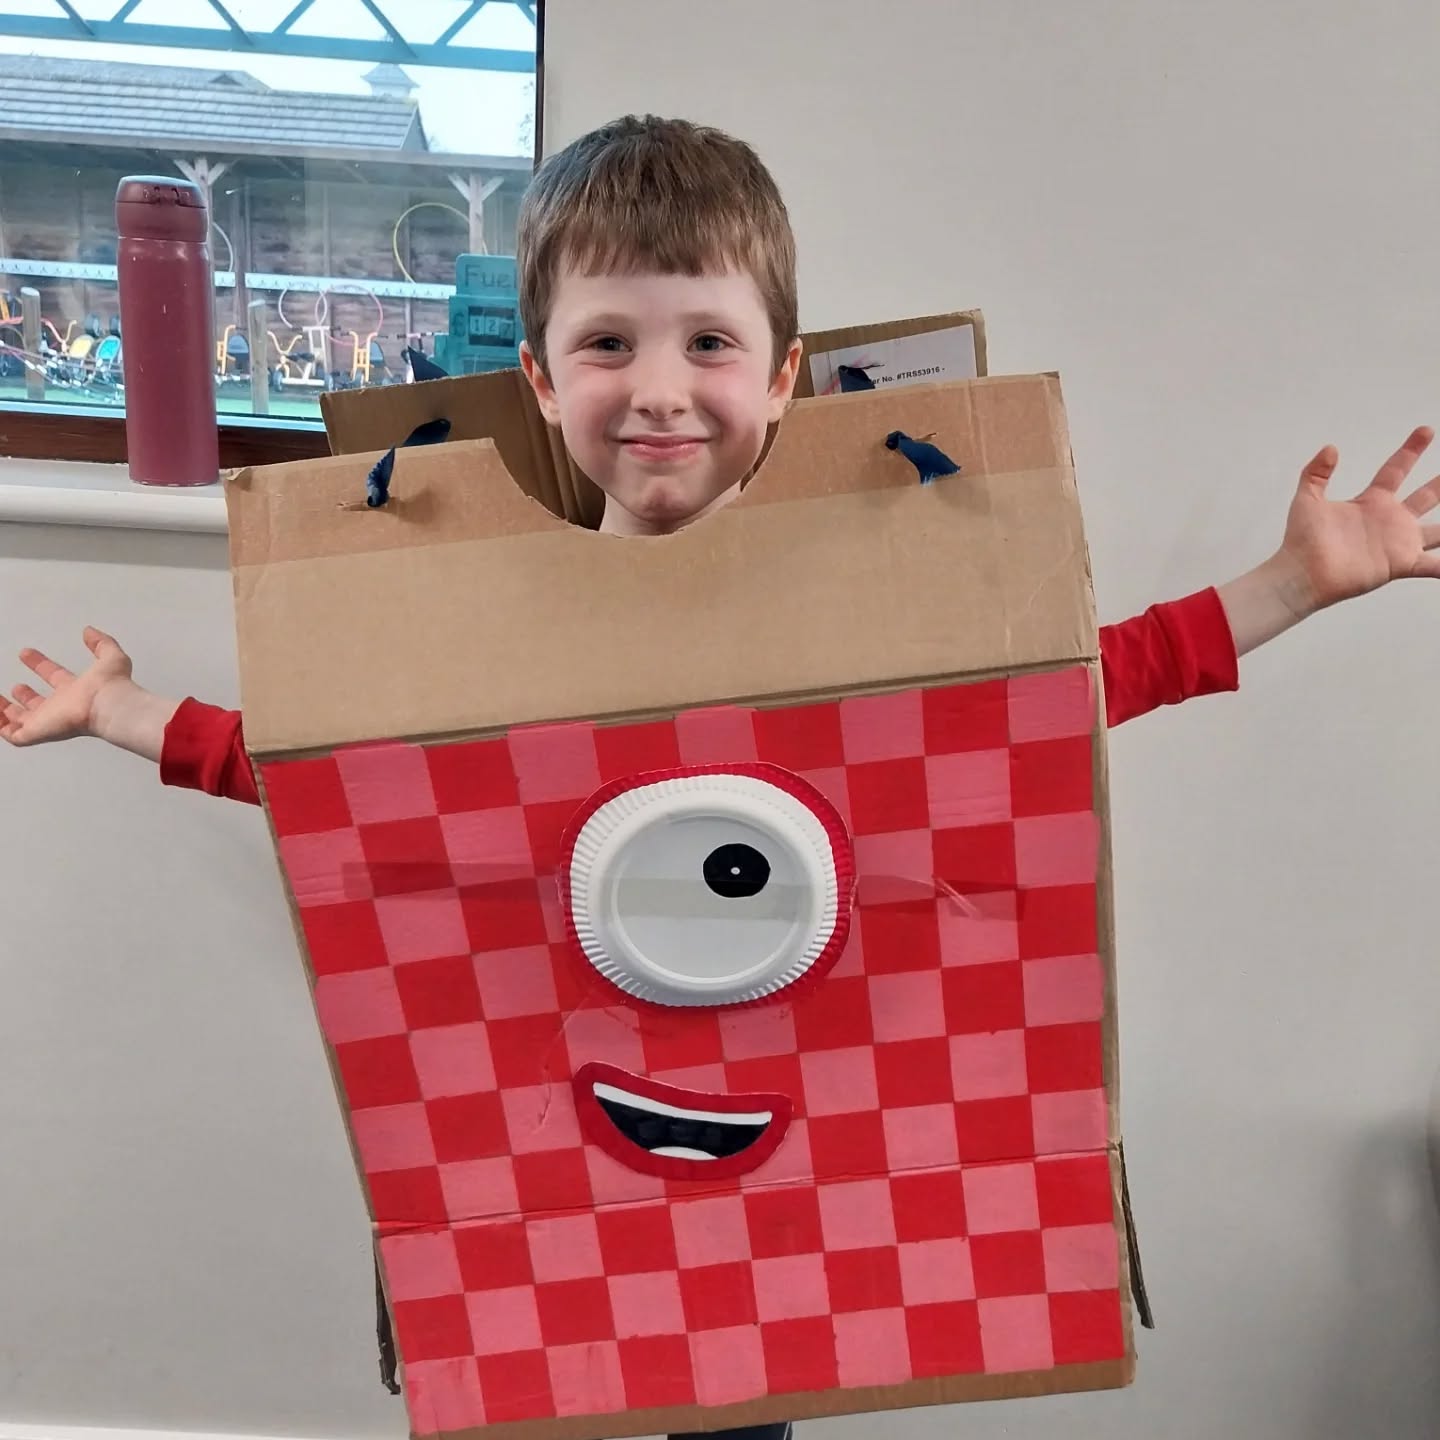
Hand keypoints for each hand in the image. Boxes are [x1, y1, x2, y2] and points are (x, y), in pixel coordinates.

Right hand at [2, 627, 137, 747]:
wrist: (108, 706)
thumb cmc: (111, 685)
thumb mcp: (111, 657)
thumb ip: (101, 643)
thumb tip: (89, 631)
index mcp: (76, 690)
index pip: (56, 677)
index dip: (41, 665)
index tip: (26, 652)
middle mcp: (61, 707)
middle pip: (40, 704)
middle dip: (26, 696)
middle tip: (17, 686)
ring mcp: (48, 721)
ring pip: (23, 722)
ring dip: (8, 711)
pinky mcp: (37, 732)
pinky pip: (13, 735)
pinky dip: (0, 724)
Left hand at [1218, 426, 1439, 655]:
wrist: (1302, 573)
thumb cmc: (1301, 540)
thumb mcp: (1307, 500)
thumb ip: (1316, 473)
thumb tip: (1330, 448)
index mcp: (1371, 501)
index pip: (1396, 469)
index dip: (1411, 450)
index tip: (1426, 431)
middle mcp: (1389, 520)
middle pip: (1425, 497)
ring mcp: (1397, 542)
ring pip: (1436, 531)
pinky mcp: (1400, 564)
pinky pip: (1432, 566)